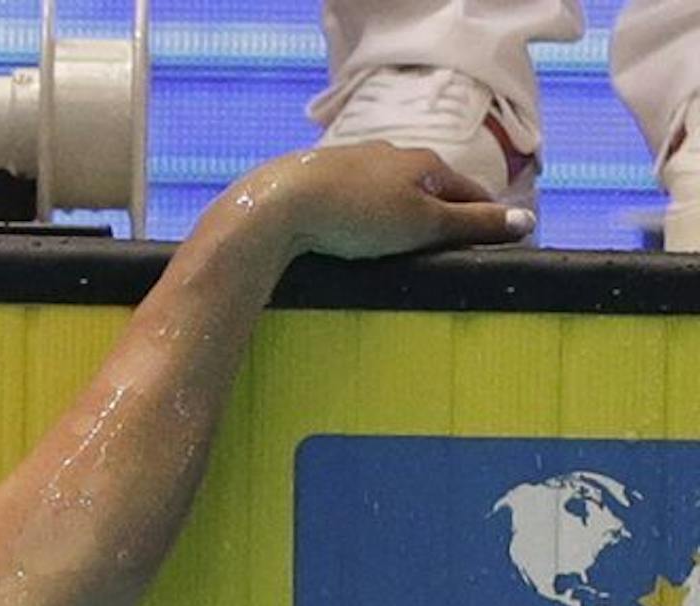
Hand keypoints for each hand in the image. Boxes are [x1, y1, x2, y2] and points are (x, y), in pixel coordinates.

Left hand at [223, 143, 533, 260]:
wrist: (280, 204)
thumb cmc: (358, 215)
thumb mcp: (424, 224)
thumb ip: (472, 224)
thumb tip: (526, 220)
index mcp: (424, 163)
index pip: (469, 192)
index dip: (482, 218)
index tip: (489, 242)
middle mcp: (391, 155)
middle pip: (429, 190)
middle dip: (440, 216)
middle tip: (445, 250)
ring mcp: (353, 164)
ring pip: (390, 193)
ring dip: (400, 216)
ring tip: (400, 247)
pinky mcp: (319, 180)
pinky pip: (355, 200)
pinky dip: (364, 217)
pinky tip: (354, 234)